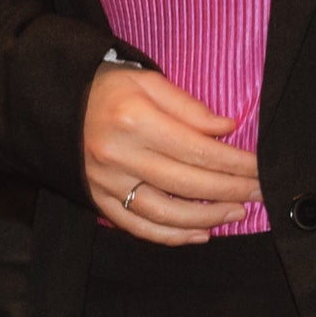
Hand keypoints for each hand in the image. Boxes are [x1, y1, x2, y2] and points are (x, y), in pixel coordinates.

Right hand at [84, 65, 262, 244]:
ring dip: (206, 218)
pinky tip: (200, 234)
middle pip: (186, 184)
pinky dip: (170, 236)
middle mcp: (118, 156)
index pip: (198, 150)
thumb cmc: (108, 87)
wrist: (54, 104)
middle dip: (230, 191)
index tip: (261, 168)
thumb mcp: (148, 81)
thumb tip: (227, 128)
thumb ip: (189, 107)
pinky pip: (137, 226)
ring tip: (238, 213)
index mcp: (135, 121)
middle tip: (261, 192)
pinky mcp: (96, 200)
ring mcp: (106, 183)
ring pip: (164, 212)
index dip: (235, 163)